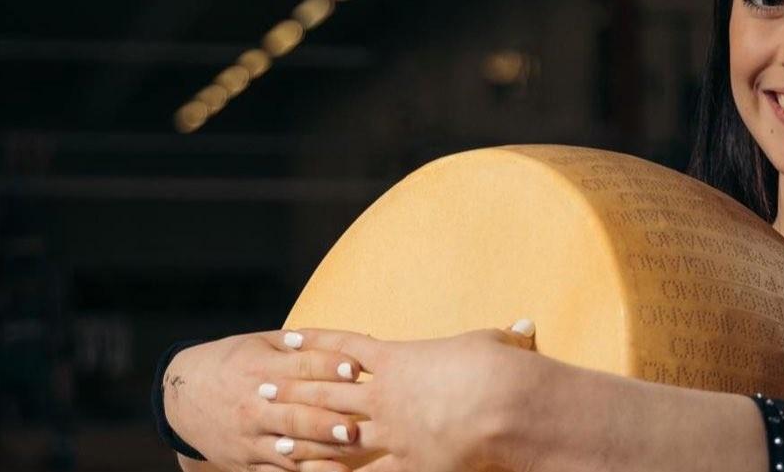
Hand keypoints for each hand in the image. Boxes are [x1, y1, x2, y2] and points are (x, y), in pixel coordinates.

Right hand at [162, 330, 364, 471]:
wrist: (181, 397)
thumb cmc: (230, 363)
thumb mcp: (258, 344)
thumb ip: (297, 344)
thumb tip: (341, 340)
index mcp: (259, 370)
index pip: (299, 368)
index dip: (328, 367)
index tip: (354, 368)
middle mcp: (254, 406)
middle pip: (294, 415)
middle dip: (325, 422)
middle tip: (354, 427)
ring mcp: (250, 437)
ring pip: (289, 448)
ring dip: (320, 450)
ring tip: (349, 450)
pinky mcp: (247, 461)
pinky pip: (278, 471)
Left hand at [273, 319, 539, 471]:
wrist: (502, 401)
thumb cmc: (499, 367)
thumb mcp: (497, 345)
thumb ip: (502, 338)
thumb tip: (525, 326)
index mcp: (401, 358)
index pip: (347, 346)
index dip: (316, 342)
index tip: (288, 338)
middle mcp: (386, 393)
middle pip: (327, 387)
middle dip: (291, 386)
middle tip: (258, 384)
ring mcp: (391, 429)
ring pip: (334, 428)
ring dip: (301, 429)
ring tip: (271, 429)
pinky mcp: (406, 462)